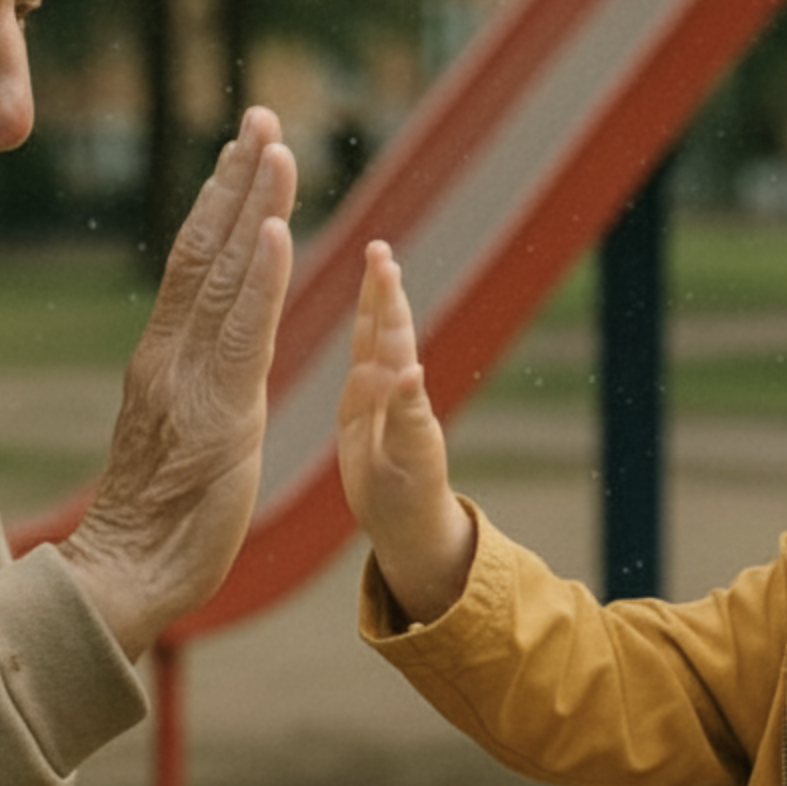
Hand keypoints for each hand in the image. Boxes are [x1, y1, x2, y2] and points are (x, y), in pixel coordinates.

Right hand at [59, 108, 296, 657]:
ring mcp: (191, 380)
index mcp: (163, 358)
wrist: (124, 577)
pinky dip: (261, 276)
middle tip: (263, 116)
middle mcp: (171, 355)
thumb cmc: (153, 520)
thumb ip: (189, 384)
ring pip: (225, 276)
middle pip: (206, 249)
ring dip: (255, 205)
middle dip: (238, 179)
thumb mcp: (175, 433)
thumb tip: (202, 352)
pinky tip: (276, 228)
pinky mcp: (220, 414)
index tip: (242, 147)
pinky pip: (243, 332)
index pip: (194, 262)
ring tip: (277, 147)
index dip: (219, 201)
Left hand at [336, 241, 475, 625]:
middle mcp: (391, 398)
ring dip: (394, 322)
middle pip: (388, 336)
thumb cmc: (385, 484)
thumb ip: (384, 399)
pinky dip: (408, 397)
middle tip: (379, 252)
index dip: (372, 293)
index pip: (371, 330)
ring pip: (398, 364)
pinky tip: (408, 371)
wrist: (408, 533)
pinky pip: (410, 419)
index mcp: (370, 389)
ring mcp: (404, 421)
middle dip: (385, 293)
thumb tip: (392, 363)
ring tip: (387, 279)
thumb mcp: (370, 438)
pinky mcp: (416, 451)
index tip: (373, 254)